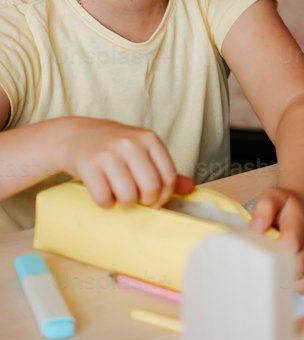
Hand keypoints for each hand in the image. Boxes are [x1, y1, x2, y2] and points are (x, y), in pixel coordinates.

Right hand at [64, 117, 187, 208]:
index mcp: (149, 139)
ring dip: (124, 204)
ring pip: (128, 196)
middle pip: (150, 188)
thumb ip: (164, 168)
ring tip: (119, 196)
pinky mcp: (89, 165)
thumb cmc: (114, 146)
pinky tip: (104, 194)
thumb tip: (190, 188)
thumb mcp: (142, 150)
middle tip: (137, 200)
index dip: (164, 196)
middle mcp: (131, 143)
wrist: (76, 135)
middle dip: (145, 202)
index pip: (168, 176)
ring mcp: (109, 154)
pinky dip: (105, 204)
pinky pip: (104, 198)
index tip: (154, 200)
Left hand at [249, 187, 303, 294]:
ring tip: (278, 279)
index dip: (278, 255)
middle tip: (266, 272)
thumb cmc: (283, 207)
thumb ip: (264, 208)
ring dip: (295, 284)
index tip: (264, 257)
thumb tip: (258, 227)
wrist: (300, 209)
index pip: (292, 244)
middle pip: (301, 268)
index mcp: (298, 223)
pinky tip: (297, 285)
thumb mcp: (272, 197)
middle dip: (282, 274)